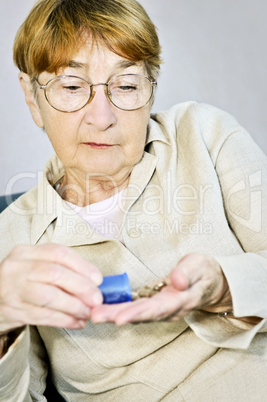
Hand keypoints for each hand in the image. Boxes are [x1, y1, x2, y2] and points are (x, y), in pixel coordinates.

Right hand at [0, 244, 102, 332]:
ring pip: (49, 297)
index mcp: (26, 252)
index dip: (82, 266)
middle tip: (97, 299)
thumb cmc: (21, 281)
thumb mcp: (35, 267)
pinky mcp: (12, 311)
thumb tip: (94, 282)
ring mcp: (12, 290)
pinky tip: (76, 322)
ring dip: (73, 306)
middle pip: (55, 274)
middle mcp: (17, 268)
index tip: (98, 278)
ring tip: (88, 313)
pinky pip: (43, 316)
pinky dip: (63, 320)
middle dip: (81, 287)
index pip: (58, 253)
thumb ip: (60, 269)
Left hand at [91, 253, 231, 324]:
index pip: (157, 309)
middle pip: (141, 315)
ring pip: (135, 314)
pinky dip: (118, 310)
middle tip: (95, 315)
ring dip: (113, 315)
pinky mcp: (154, 306)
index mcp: (180, 300)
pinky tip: (102, 307)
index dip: (137, 313)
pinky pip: (135, 309)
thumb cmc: (203, 271)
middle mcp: (168, 310)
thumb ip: (187, 273)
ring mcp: (161, 310)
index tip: (119, 318)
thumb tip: (176, 280)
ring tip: (93, 313)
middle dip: (117, 316)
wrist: (210, 283)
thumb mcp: (199, 266)